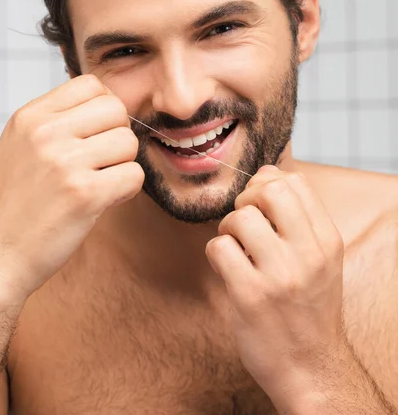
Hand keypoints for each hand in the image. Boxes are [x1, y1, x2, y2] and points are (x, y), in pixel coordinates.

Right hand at [0, 74, 143, 305]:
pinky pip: (134, 176)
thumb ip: (60, 120)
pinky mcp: (84, 195)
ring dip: (122, 164)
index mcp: (31, 117)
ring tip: (98, 181)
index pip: (91, 84)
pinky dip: (126, 190)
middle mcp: (46, 134)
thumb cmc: (17, 201)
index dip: (104, 108)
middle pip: (116, 110)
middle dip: (117, 136)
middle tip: (100, 161)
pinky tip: (102, 200)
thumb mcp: (23, 145)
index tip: (97, 132)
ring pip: (129, 142)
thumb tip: (111, 101)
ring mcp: (64, 163)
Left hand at [205, 165, 344, 399]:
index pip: (297, 182)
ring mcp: (279, 275)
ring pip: (240, 217)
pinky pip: (219, 248)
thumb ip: (299, 219)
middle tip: (244, 220)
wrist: (311, 368)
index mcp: (327, 241)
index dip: (268, 182)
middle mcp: (308, 254)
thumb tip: (266, 174)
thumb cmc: (309, 308)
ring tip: (235, 246)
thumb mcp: (322, 261)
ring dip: (228, 227)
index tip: (259, 202)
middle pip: (270, 190)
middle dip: (247, 197)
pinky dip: (216, 252)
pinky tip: (227, 267)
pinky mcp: (249, 295)